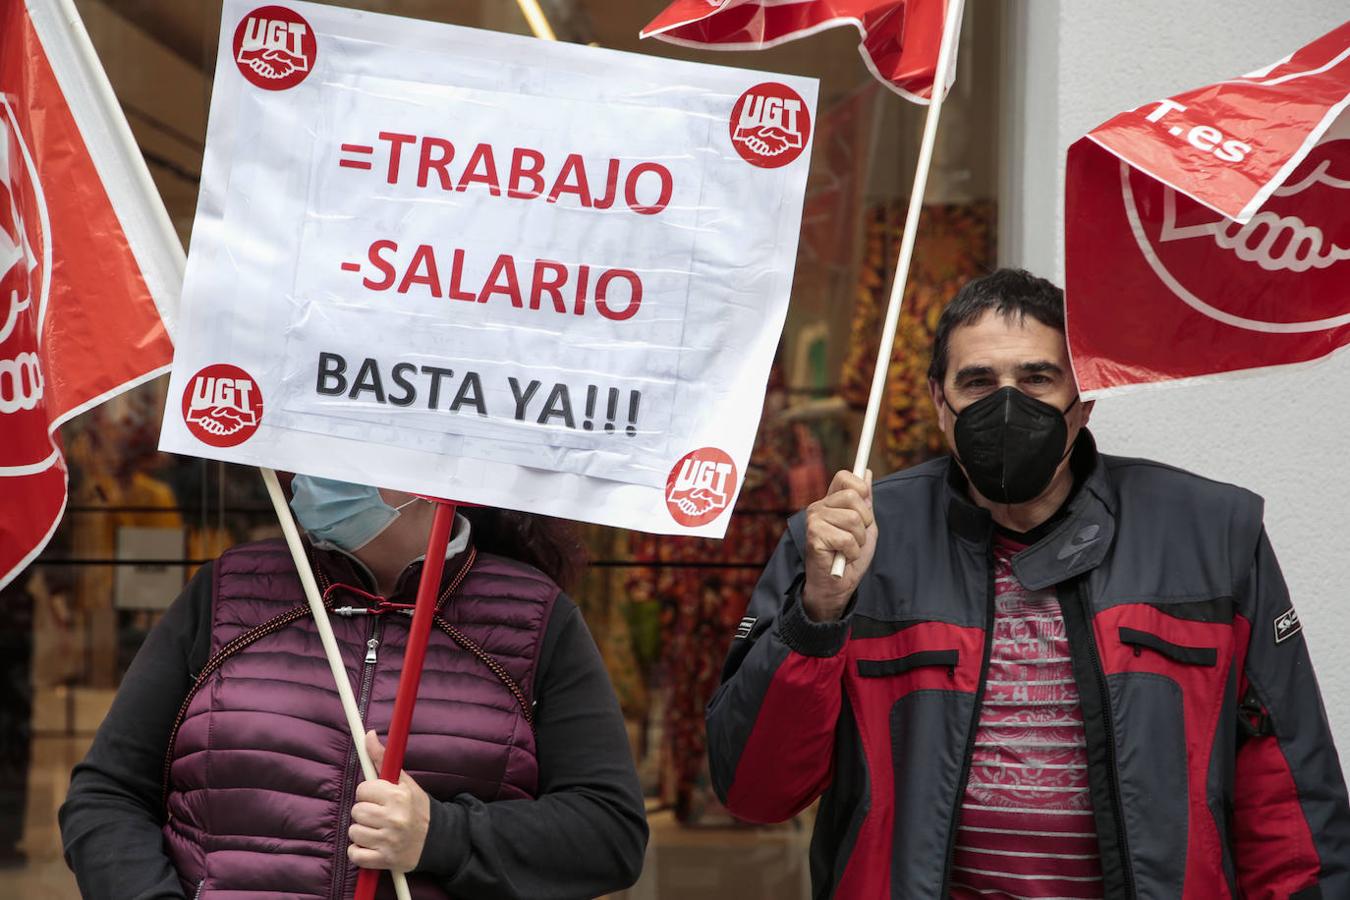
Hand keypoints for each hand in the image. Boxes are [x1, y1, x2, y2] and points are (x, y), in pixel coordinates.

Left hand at [348, 730, 430, 873]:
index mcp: (398, 797)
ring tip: (377, 830)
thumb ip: (382, 759)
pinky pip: (355, 855)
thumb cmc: (417, 808)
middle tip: (379, 814)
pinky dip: (359, 851)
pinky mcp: (384, 860)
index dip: (368, 793)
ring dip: (362, 832)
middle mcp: (393, 819)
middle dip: (365, 812)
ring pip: (354, 832)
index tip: (378, 797)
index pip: (362, 790)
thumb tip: (368, 735)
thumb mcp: (404, 782)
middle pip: (356, 811)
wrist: (437, 840)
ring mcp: (388, 841)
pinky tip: (372, 845)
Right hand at [802, 470, 876, 621]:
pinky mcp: (814, 537)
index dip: (860, 487)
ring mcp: (814, 521)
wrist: (836, 586)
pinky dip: (852, 552)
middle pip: (853, 496)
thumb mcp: (864, 527)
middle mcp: (818, 507)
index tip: (866, 504)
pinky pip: (847, 539)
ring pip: (853, 519)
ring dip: (859, 540)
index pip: (844, 476)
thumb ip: (865, 502)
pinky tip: (842, 557)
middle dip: (865, 520)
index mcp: (829, 502)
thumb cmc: (849, 557)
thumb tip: (866, 472)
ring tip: (848, 549)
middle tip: (857, 536)